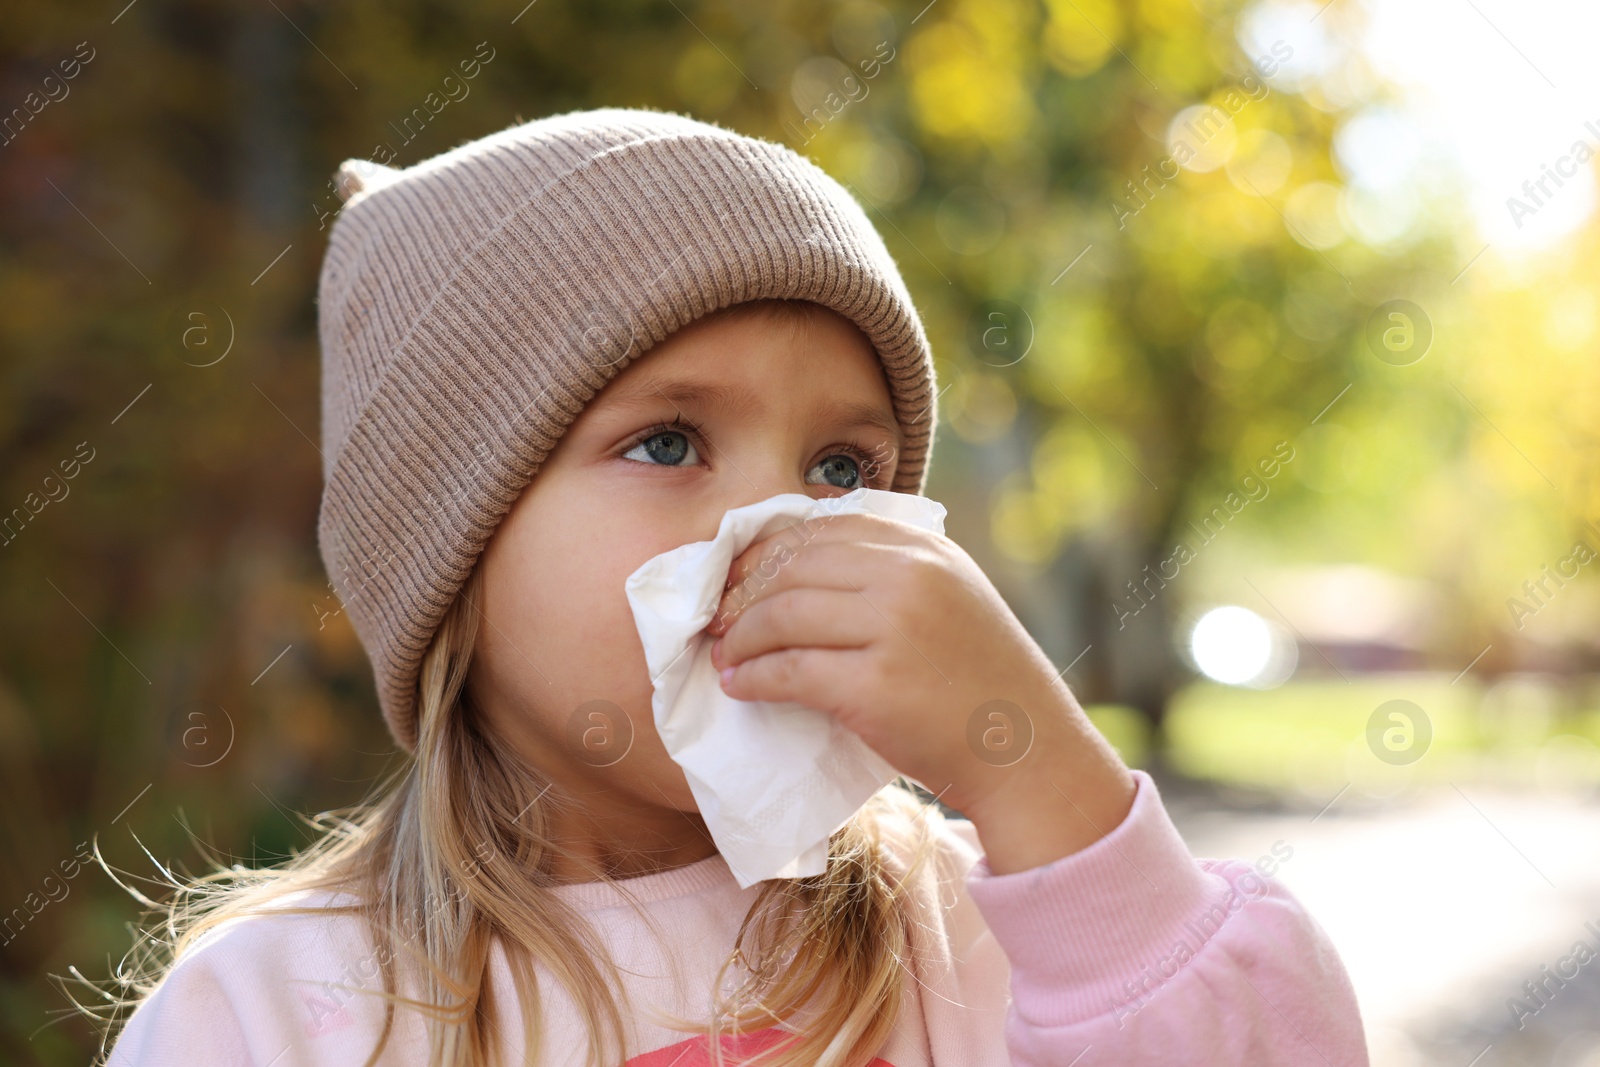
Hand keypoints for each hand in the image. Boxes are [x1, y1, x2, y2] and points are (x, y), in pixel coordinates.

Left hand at [704, 512, 1135, 871]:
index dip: (763, 554)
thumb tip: (791, 570)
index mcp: (923, 547)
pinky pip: (789, 671)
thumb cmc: (979, 681)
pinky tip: (739, 686)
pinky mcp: (875, 686)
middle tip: (715, 621)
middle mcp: (909, 575)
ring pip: (782, 614)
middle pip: (791, 568)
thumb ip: (890, 572)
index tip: (735, 580)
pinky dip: (753, 676)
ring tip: (723, 655)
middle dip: (741, 593)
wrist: (1027, 752)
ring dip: (738, 637)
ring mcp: (892, 628)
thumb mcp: (949, 597)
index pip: (818, 530)